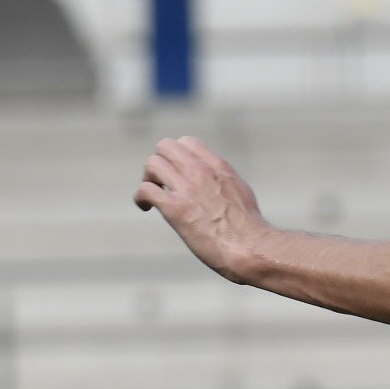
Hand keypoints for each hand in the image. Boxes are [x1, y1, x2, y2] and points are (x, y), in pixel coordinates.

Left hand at [136, 135, 270, 280]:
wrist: (249, 246)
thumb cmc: (248, 227)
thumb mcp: (239, 190)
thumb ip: (222, 179)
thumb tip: (215, 181)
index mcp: (217, 165)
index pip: (187, 142)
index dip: (176, 157)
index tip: (177, 174)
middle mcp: (200, 170)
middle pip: (165, 146)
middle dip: (159, 163)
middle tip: (160, 184)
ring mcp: (187, 187)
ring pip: (152, 164)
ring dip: (147, 179)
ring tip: (152, 197)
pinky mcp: (175, 208)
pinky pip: (145, 189)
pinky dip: (140, 197)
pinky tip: (146, 208)